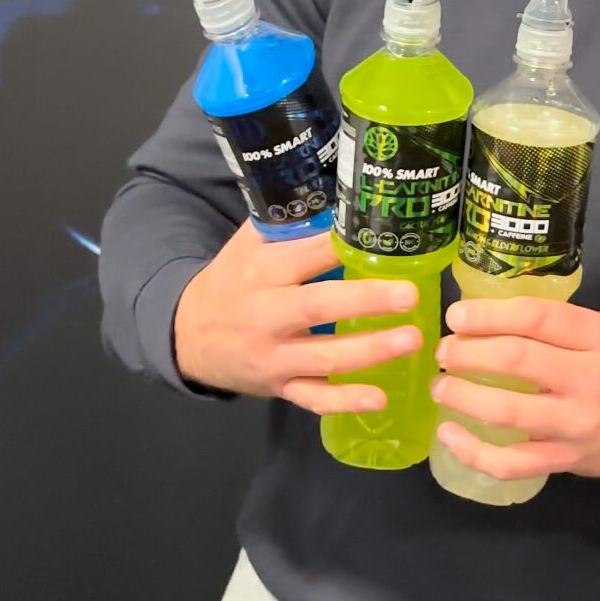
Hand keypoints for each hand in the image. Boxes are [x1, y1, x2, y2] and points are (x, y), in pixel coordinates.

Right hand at [173, 219, 421, 413]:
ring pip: (324, 357)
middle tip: (410, 295)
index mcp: (263, 271)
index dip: (344, 248)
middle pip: (318, 306)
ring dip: (370, 351)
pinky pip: (313, 398)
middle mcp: (267, 315)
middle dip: (366, 301)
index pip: (309, 255)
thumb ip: (290, 224)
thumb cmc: (231, 280)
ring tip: (412, 340)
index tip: (383, 241)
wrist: (187, 335)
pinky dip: (345, 401)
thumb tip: (343, 199)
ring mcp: (273, 356)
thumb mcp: (249, 244)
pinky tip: (380, 398)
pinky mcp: (279, 387)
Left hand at [431, 296, 599, 483]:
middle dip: (466, 353)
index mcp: (597, 337)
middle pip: (515, 360)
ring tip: (440, 386)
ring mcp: (574, 425)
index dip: (487, 314)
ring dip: (462, 396)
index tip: (455, 316)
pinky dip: (472, 451)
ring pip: (507, 411)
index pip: (535, 317)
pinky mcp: (563, 460)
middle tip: (444, 351)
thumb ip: (554, 321)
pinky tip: (448, 434)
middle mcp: (588, 379)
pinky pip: (510, 463)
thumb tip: (483, 313)